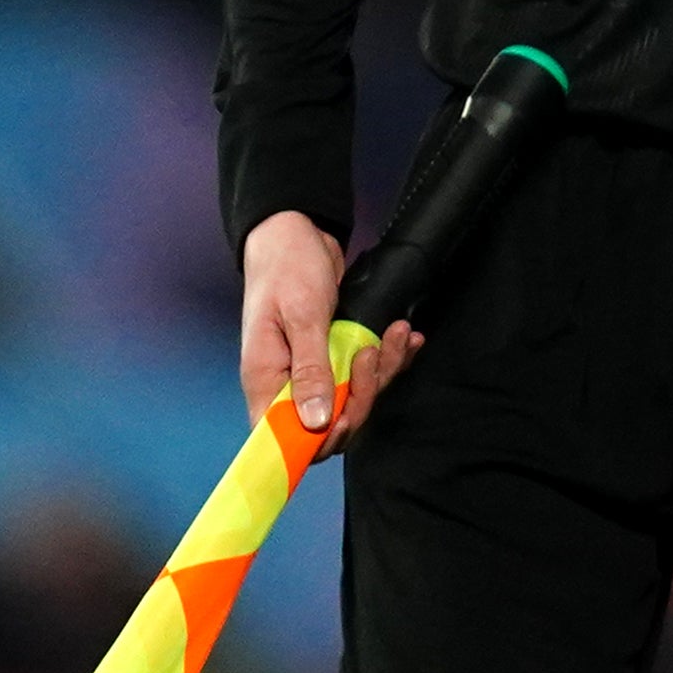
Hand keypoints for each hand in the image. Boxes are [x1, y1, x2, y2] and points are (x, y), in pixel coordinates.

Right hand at [237, 208, 414, 458]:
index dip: (320, 440)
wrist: (296, 233)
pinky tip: (406, 338)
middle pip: (331, 422)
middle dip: (364, 396)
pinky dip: (391, 357)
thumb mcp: (301, 317)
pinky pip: (367, 372)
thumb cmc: (288, 269)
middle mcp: (287, 382)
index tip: (348, 416)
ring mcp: (313, 369)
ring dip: (383, 370)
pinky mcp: (335, 354)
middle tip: (374, 355)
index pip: (285, 438)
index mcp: (266, 380)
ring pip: (356, 397)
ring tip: (397, 333)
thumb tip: (315, 423)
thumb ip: (309, 370)